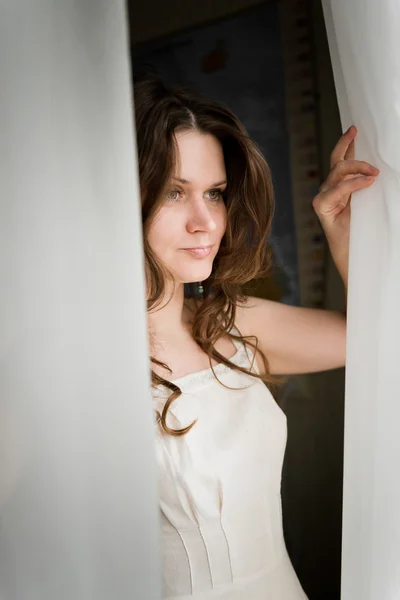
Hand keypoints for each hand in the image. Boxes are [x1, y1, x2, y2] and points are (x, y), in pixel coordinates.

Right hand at [312, 125, 378, 287]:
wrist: (358, 258)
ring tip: (374, 173)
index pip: (341, 160)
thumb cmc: (366, 234)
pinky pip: (336, 190)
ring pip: (337, 173)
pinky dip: (352, 184)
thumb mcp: (373, 204)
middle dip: (348, 147)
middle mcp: (330, 191)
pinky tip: (366, 182)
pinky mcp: (322, 209)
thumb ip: (369, 187)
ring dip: (356, 168)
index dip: (346, 144)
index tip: (354, 128)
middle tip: (362, 142)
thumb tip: (379, 171)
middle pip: (337, 162)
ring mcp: (325, 199)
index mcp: (342, 189)